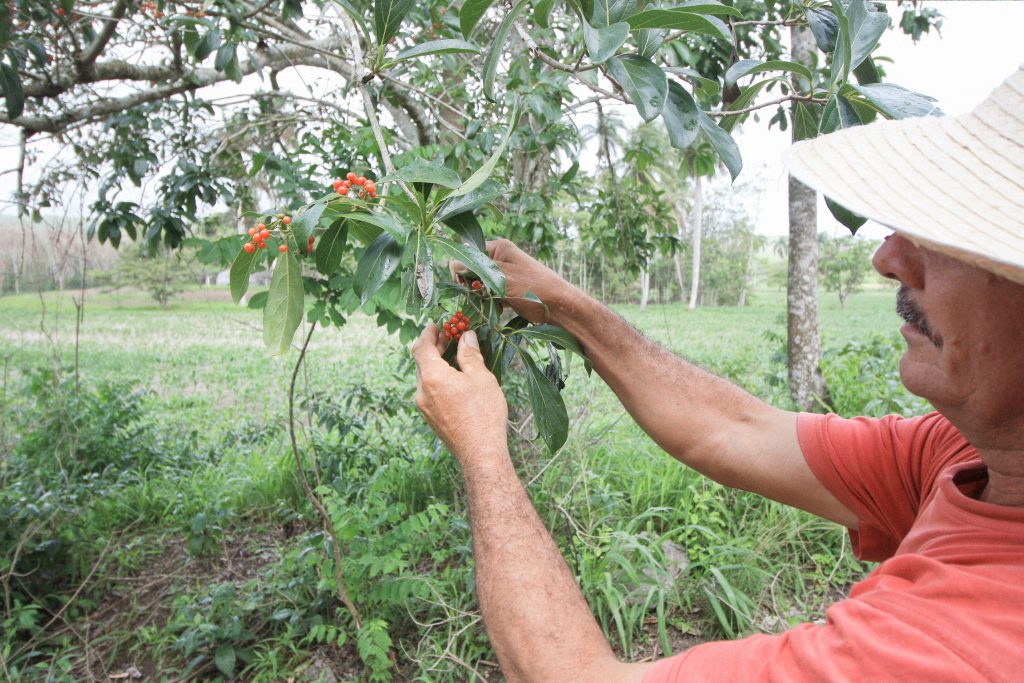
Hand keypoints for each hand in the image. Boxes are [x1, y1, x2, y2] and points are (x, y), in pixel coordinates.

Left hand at [412, 323, 508, 464]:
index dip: (428, 333)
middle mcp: (422, 391)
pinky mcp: (431, 418)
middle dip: (434, 347)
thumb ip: (470, 355)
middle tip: (449, 337)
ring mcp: (424, 407)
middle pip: (421, 362)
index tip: (437, 324)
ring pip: (425, 377)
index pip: (421, 347)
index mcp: (432, 377)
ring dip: (437, 364)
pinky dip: (438, 379)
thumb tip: (466, 337)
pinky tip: (455, 380)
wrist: (480, 452)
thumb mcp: (480, 378)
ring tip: (455, 357)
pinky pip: (430, 391)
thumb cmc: (483, 413)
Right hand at [451, 239, 571, 323]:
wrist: (559, 306)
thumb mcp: (502, 277)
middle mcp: (499, 258)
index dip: (462, 270)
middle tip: (481, 296)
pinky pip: (489, 294)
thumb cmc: (533, 288)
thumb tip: (453, 264)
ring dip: (481, 296)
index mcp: (498, 248)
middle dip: (472, 285)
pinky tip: (498, 308)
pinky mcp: (507, 290)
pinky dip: (490, 302)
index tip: (466, 286)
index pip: (467, 254)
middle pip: (472, 270)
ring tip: (492, 303)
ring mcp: (503, 274)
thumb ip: (477, 269)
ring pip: (479, 284)